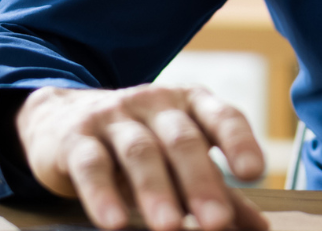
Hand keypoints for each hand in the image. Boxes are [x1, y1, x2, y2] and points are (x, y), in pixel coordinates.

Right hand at [13, 85, 270, 230]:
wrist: (61, 120)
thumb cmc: (137, 141)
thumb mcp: (178, 158)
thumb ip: (218, 189)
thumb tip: (260, 227)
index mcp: (189, 104)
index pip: (221, 116)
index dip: (239, 141)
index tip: (253, 173)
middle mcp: (154, 103)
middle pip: (182, 139)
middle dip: (200, 182)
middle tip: (216, 223)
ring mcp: (113, 116)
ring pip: (139, 151)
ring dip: (156, 192)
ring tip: (169, 228)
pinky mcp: (76, 138)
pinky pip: (92, 165)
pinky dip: (102, 195)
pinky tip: (114, 223)